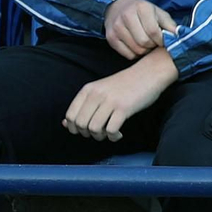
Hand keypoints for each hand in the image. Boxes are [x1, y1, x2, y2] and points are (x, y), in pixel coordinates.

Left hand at [63, 47, 178, 141]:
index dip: (74, 129)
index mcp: (87, 90)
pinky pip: (111, 130)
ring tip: (108, 133)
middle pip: (80, 124)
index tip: (84, 132)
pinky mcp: (124, 108)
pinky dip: (113, 137)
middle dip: (87, 134)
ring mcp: (109, 101)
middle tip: (99, 133)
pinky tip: (118, 134)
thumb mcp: (99, 91)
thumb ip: (83, 106)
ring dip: (100, 136)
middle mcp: (95, 94)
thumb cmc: (123, 86)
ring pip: (94, 128)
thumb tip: (65, 124)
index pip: (70, 115)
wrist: (146, 74)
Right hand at [104, 0, 178, 60]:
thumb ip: (170, 25)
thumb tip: (180, 38)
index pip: (154, 32)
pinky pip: (128, 54)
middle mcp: (126, 16)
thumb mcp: (158, 13)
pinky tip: (136, 46)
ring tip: (146, 43)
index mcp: (141, 8)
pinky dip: (135, 54)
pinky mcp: (110, 37)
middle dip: (152, 45)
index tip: (163, 40)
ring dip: (145, 50)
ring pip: (136, 50)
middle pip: (144, 42)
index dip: (162, 40)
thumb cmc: (142, 11)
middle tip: (154, 42)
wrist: (116, 6)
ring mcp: (116, 27)